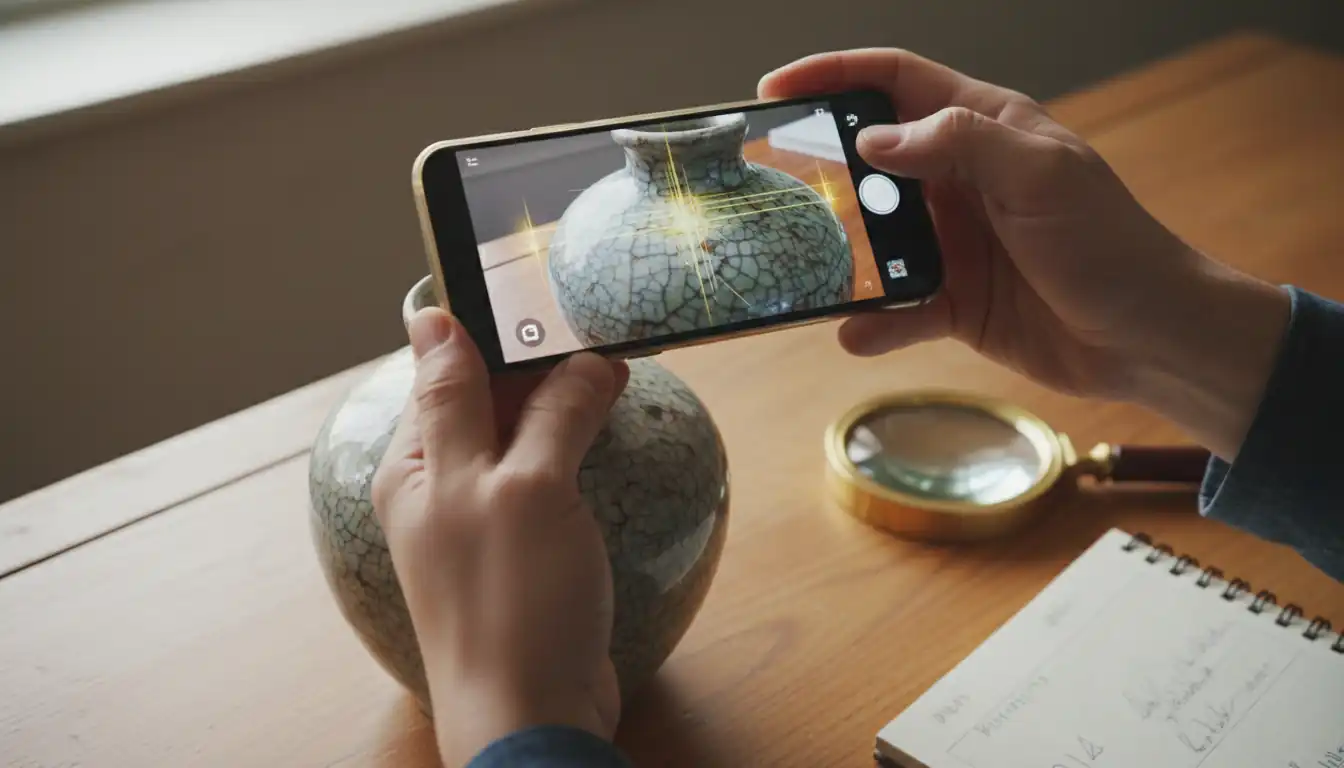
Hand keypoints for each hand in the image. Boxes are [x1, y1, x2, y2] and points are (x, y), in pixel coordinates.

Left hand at [371, 308, 628, 766]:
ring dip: (568, 403)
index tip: (548, 281)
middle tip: (602, 327)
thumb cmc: (514, 603)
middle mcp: (443, 484)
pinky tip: (613, 434)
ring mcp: (485, 517)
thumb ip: (538, 407)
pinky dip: (579, 450)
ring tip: (618, 371)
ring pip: (525, 434)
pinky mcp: (525, 548)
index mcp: (419, 462)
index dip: (493, 318)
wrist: (535, 716)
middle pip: (489, 394)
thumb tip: (536, 335)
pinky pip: (549, 477)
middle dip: (542, 359)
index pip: (446, 361)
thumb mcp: (524, 486)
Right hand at [760, 49, 1289, 458]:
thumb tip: (875, 141)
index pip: (896, 82)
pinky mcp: (954, 301)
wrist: (1148, 337)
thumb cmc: (1109, 243)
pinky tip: (856, 331)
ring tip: (806, 265)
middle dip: (820, 171)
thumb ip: (958, 143)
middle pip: (871, 161)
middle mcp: (961, 179)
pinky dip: (875, 322)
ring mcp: (954, 242)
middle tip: (771, 185)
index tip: (776, 91)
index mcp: (984, 128)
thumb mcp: (1040, 174)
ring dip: (843, 254)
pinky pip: (898, 308)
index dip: (835, 76)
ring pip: (875, 238)